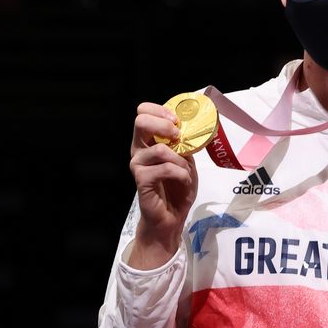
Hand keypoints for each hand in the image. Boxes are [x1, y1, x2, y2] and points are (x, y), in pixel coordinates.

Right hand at [127, 102, 197, 268]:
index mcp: (148, 141)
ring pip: (160, 149)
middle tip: (178, 137)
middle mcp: (139, 150)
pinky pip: (165, 169)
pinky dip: (181, 174)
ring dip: (180, 160)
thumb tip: (189, 128)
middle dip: (164, 126)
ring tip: (186, 172)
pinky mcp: (142, 180)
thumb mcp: (186, 160)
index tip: (177, 121)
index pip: (143, 113)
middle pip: (141, 122)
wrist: (171, 216)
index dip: (159, 110)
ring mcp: (138, 165)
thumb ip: (184, 143)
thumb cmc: (177, 188)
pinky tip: (184, 181)